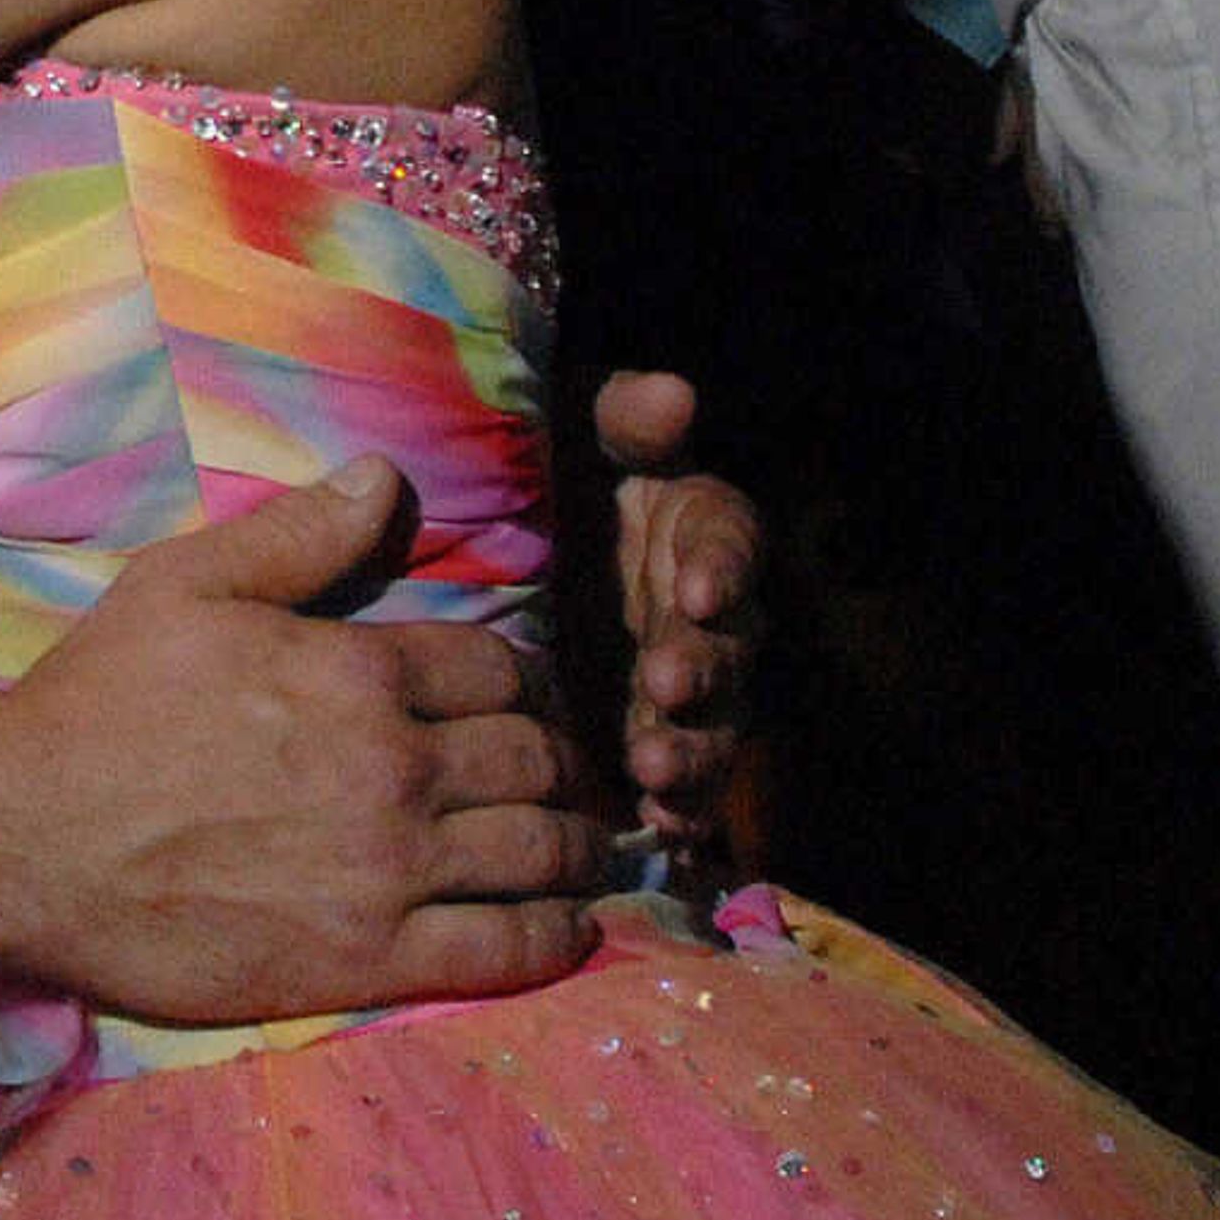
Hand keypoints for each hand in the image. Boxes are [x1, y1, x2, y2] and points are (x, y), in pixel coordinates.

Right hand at [0, 457, 599, 1024]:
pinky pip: (507, 950)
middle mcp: (393, 769)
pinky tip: (563, 925)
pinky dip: (554, 937)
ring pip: (540, 854)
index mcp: (358, 671)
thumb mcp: (181, 584)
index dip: (521, 685)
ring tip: (575, 850)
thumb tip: (387, 475)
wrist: (24, 840)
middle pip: (536, 761)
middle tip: (557, 780)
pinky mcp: (369, 960)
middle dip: (560, 765)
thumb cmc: (96, 703)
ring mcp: (388, 871)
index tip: (517, 705)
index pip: (498, 670)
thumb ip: (297, 534)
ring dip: (575, 849)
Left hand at [591, 369, 762, 851]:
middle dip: (704, 667)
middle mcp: (703, 610)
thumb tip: (675, 392)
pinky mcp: (650, 736)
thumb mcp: (576, 430)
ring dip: (692, 748)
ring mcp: (682, 681)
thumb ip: (625, 417)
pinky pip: (682, 782)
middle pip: (726, 644)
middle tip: (666, 685)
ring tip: (652, 767)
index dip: (721, 564)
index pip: (727, 541)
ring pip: (712, 724)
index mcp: (695, 528)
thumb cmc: (543, 470)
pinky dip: (679, 808)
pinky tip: (660, 827)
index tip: (697, 587)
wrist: (492, 548)